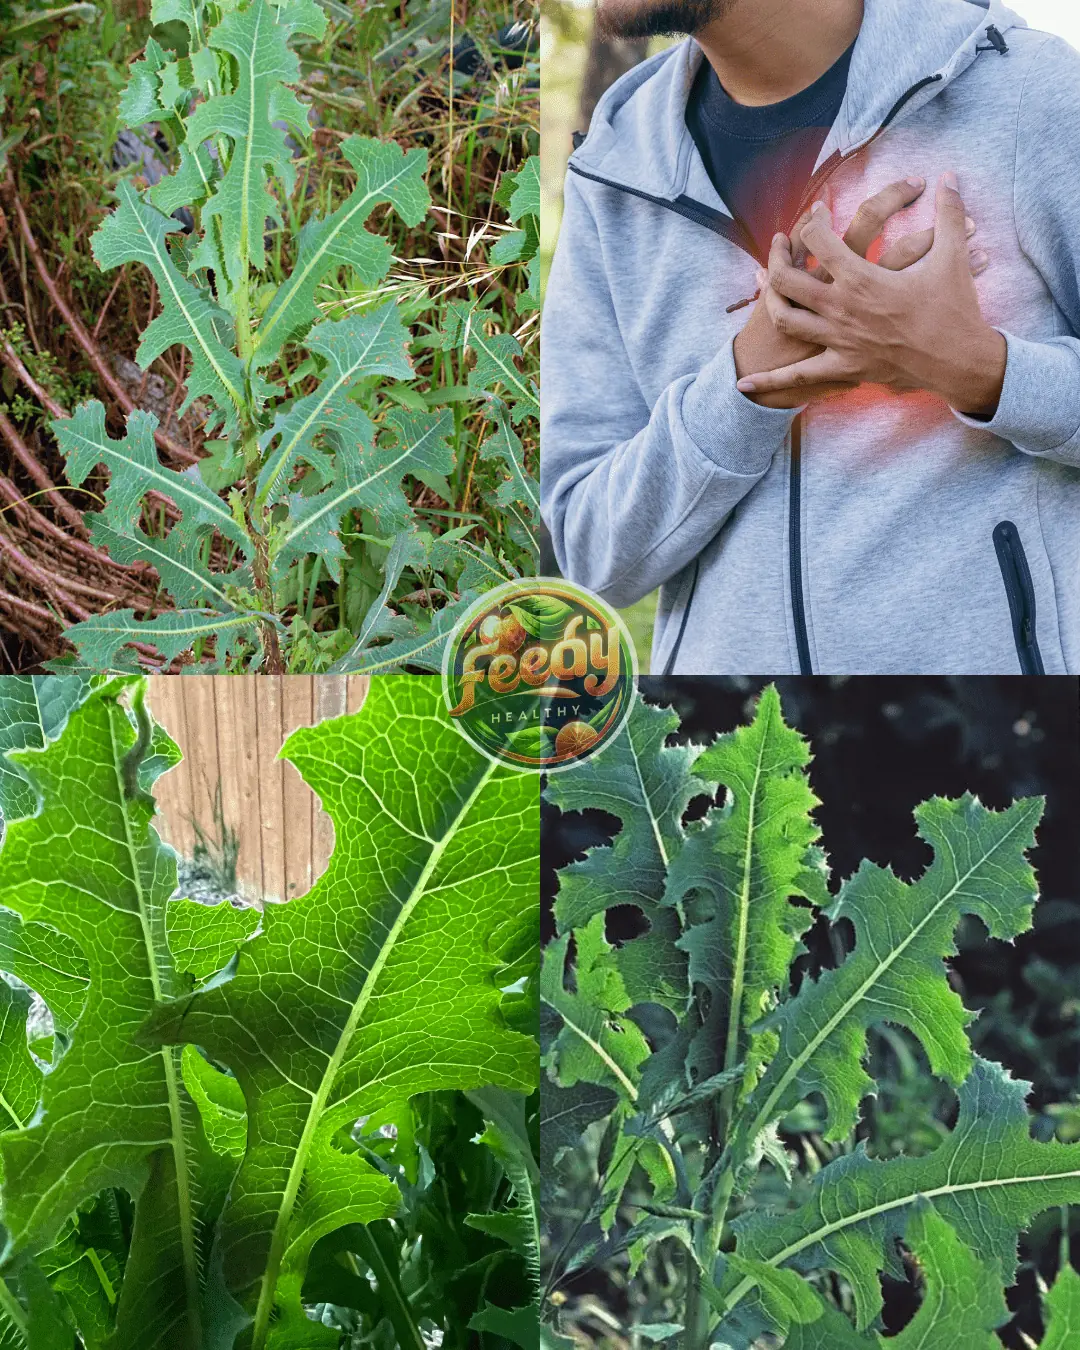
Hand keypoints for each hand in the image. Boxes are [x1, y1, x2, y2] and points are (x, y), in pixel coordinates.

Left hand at [736, 173, 1006, 415]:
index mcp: (862, 278)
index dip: (813, 219)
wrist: (958, 361)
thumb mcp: (954, 256)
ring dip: (769, 300)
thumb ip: (949, 213)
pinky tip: (743, 384)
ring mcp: (837, 340)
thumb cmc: (954, 309)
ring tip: (765, 284)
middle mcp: (841, 309)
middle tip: (778, 243)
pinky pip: (798, 376)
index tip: (816, 211)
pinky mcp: (842, 367)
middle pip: (787, 279)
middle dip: (776, 256)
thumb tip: (951, 177)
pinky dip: (770, 381)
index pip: (819, 240)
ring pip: (785, 318)